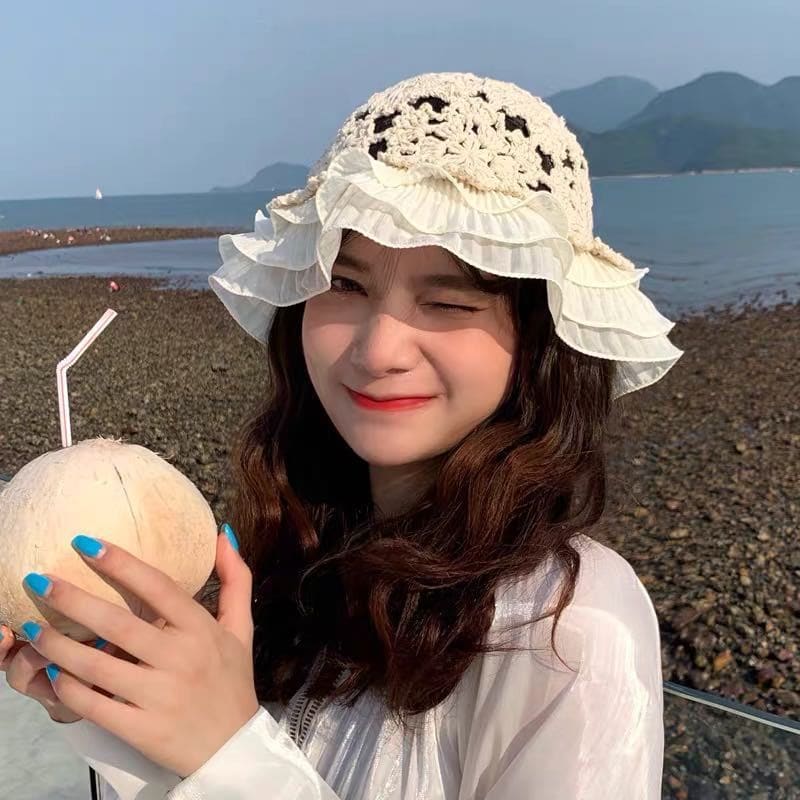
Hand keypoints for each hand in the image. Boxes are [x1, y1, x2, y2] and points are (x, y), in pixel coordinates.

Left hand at [19, 524, 259, 777]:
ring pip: (97, 666)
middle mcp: (181, 659)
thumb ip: (235, 579)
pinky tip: (50, 672)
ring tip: (29, 627)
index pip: (159, 588)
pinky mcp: (142, 729)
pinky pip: (95, 705)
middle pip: (118, 624)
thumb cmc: (232, 680)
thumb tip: (224, 532)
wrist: (233, 748)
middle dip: (72, 599)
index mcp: (202, 630)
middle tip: (38, 579)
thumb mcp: (241, 628)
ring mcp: (160, 696)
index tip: (86, 544)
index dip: (122, 564)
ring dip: (56, 645)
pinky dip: (68, 689)